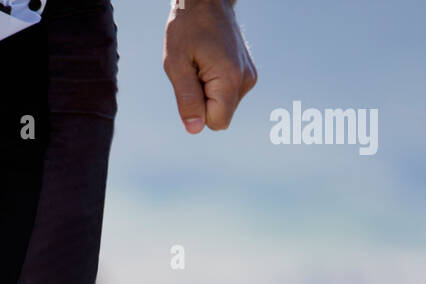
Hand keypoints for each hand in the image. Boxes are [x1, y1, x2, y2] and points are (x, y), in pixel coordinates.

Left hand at [163, 0, 256, 134]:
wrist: (207, 0)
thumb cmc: (187, 27)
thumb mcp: (176, 64)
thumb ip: (186, 99)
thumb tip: (195, 129)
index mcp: (230, 79)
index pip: (216, 123)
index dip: (198, 111)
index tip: (192, 83)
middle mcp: (246, 80)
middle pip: (220, 117)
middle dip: (203, 103)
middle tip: (195, 71)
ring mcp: (249, 77)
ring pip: (223, 107)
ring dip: (208, 94)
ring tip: (202, 64)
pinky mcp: (248, 75)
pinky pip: (227, 97)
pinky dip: (215, 87)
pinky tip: (210, 63)